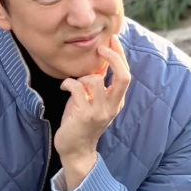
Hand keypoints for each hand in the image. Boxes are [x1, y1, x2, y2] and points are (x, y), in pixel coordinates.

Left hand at [54, 34, 130, 189]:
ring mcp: (99, 111)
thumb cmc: (81, 122)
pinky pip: (77, 88)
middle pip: (124, 77)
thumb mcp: (93, 102)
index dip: (120, 56)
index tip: (112, 40)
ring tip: (74, 83)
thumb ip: (97, 86)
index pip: (126, 75)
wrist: (75, 149)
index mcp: (116, 101)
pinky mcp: (84, 115)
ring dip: (82, 77)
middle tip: (101, 47)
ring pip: (96, 80)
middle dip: (114, 58)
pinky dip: (68, 83)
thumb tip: (95, 63)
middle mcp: (112, 106)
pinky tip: (63, 87)